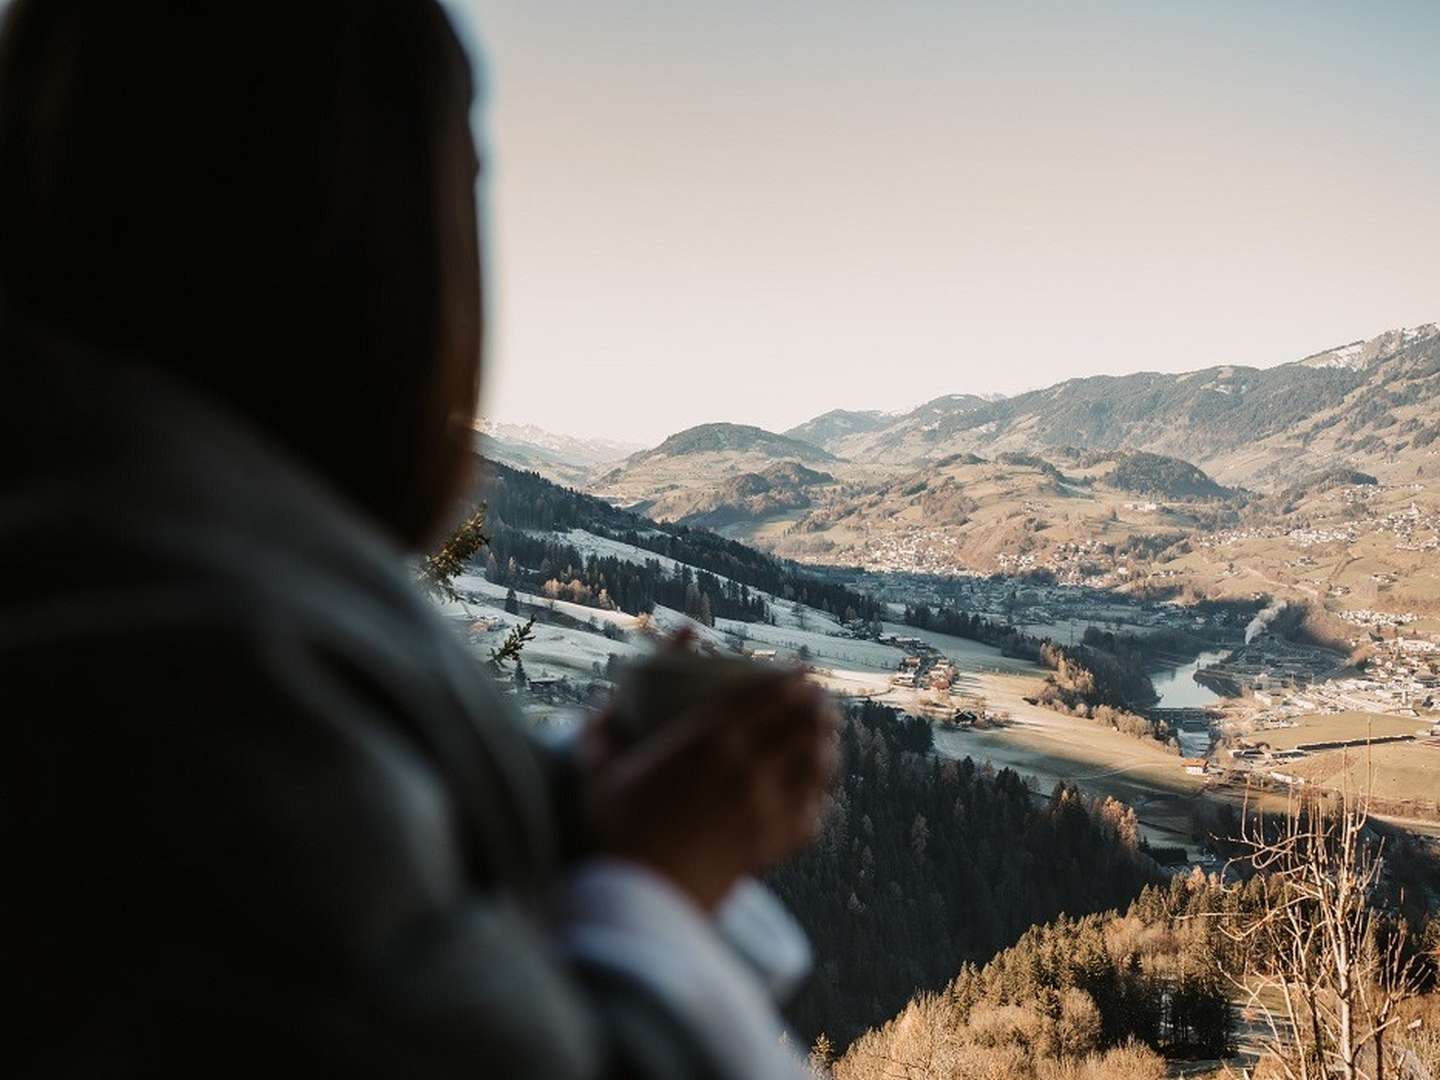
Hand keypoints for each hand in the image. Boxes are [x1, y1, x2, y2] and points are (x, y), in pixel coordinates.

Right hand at [579, 670, 838, 910]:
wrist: (641, 899)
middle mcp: (745, 763)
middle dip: (816, 707)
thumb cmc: (614, 832)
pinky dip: (818, 798)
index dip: (790, 679)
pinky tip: (815, 794)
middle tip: (818, 703)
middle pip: (801, 722)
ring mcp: (765, 805)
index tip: (799, 673)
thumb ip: (601, 730)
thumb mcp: (598, 771)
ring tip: (824, 740)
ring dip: (823, 746)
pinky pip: (812, 813)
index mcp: (706, 737)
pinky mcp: (772, 843)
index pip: (766, 694)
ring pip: (816, 764)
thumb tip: (605, 707)